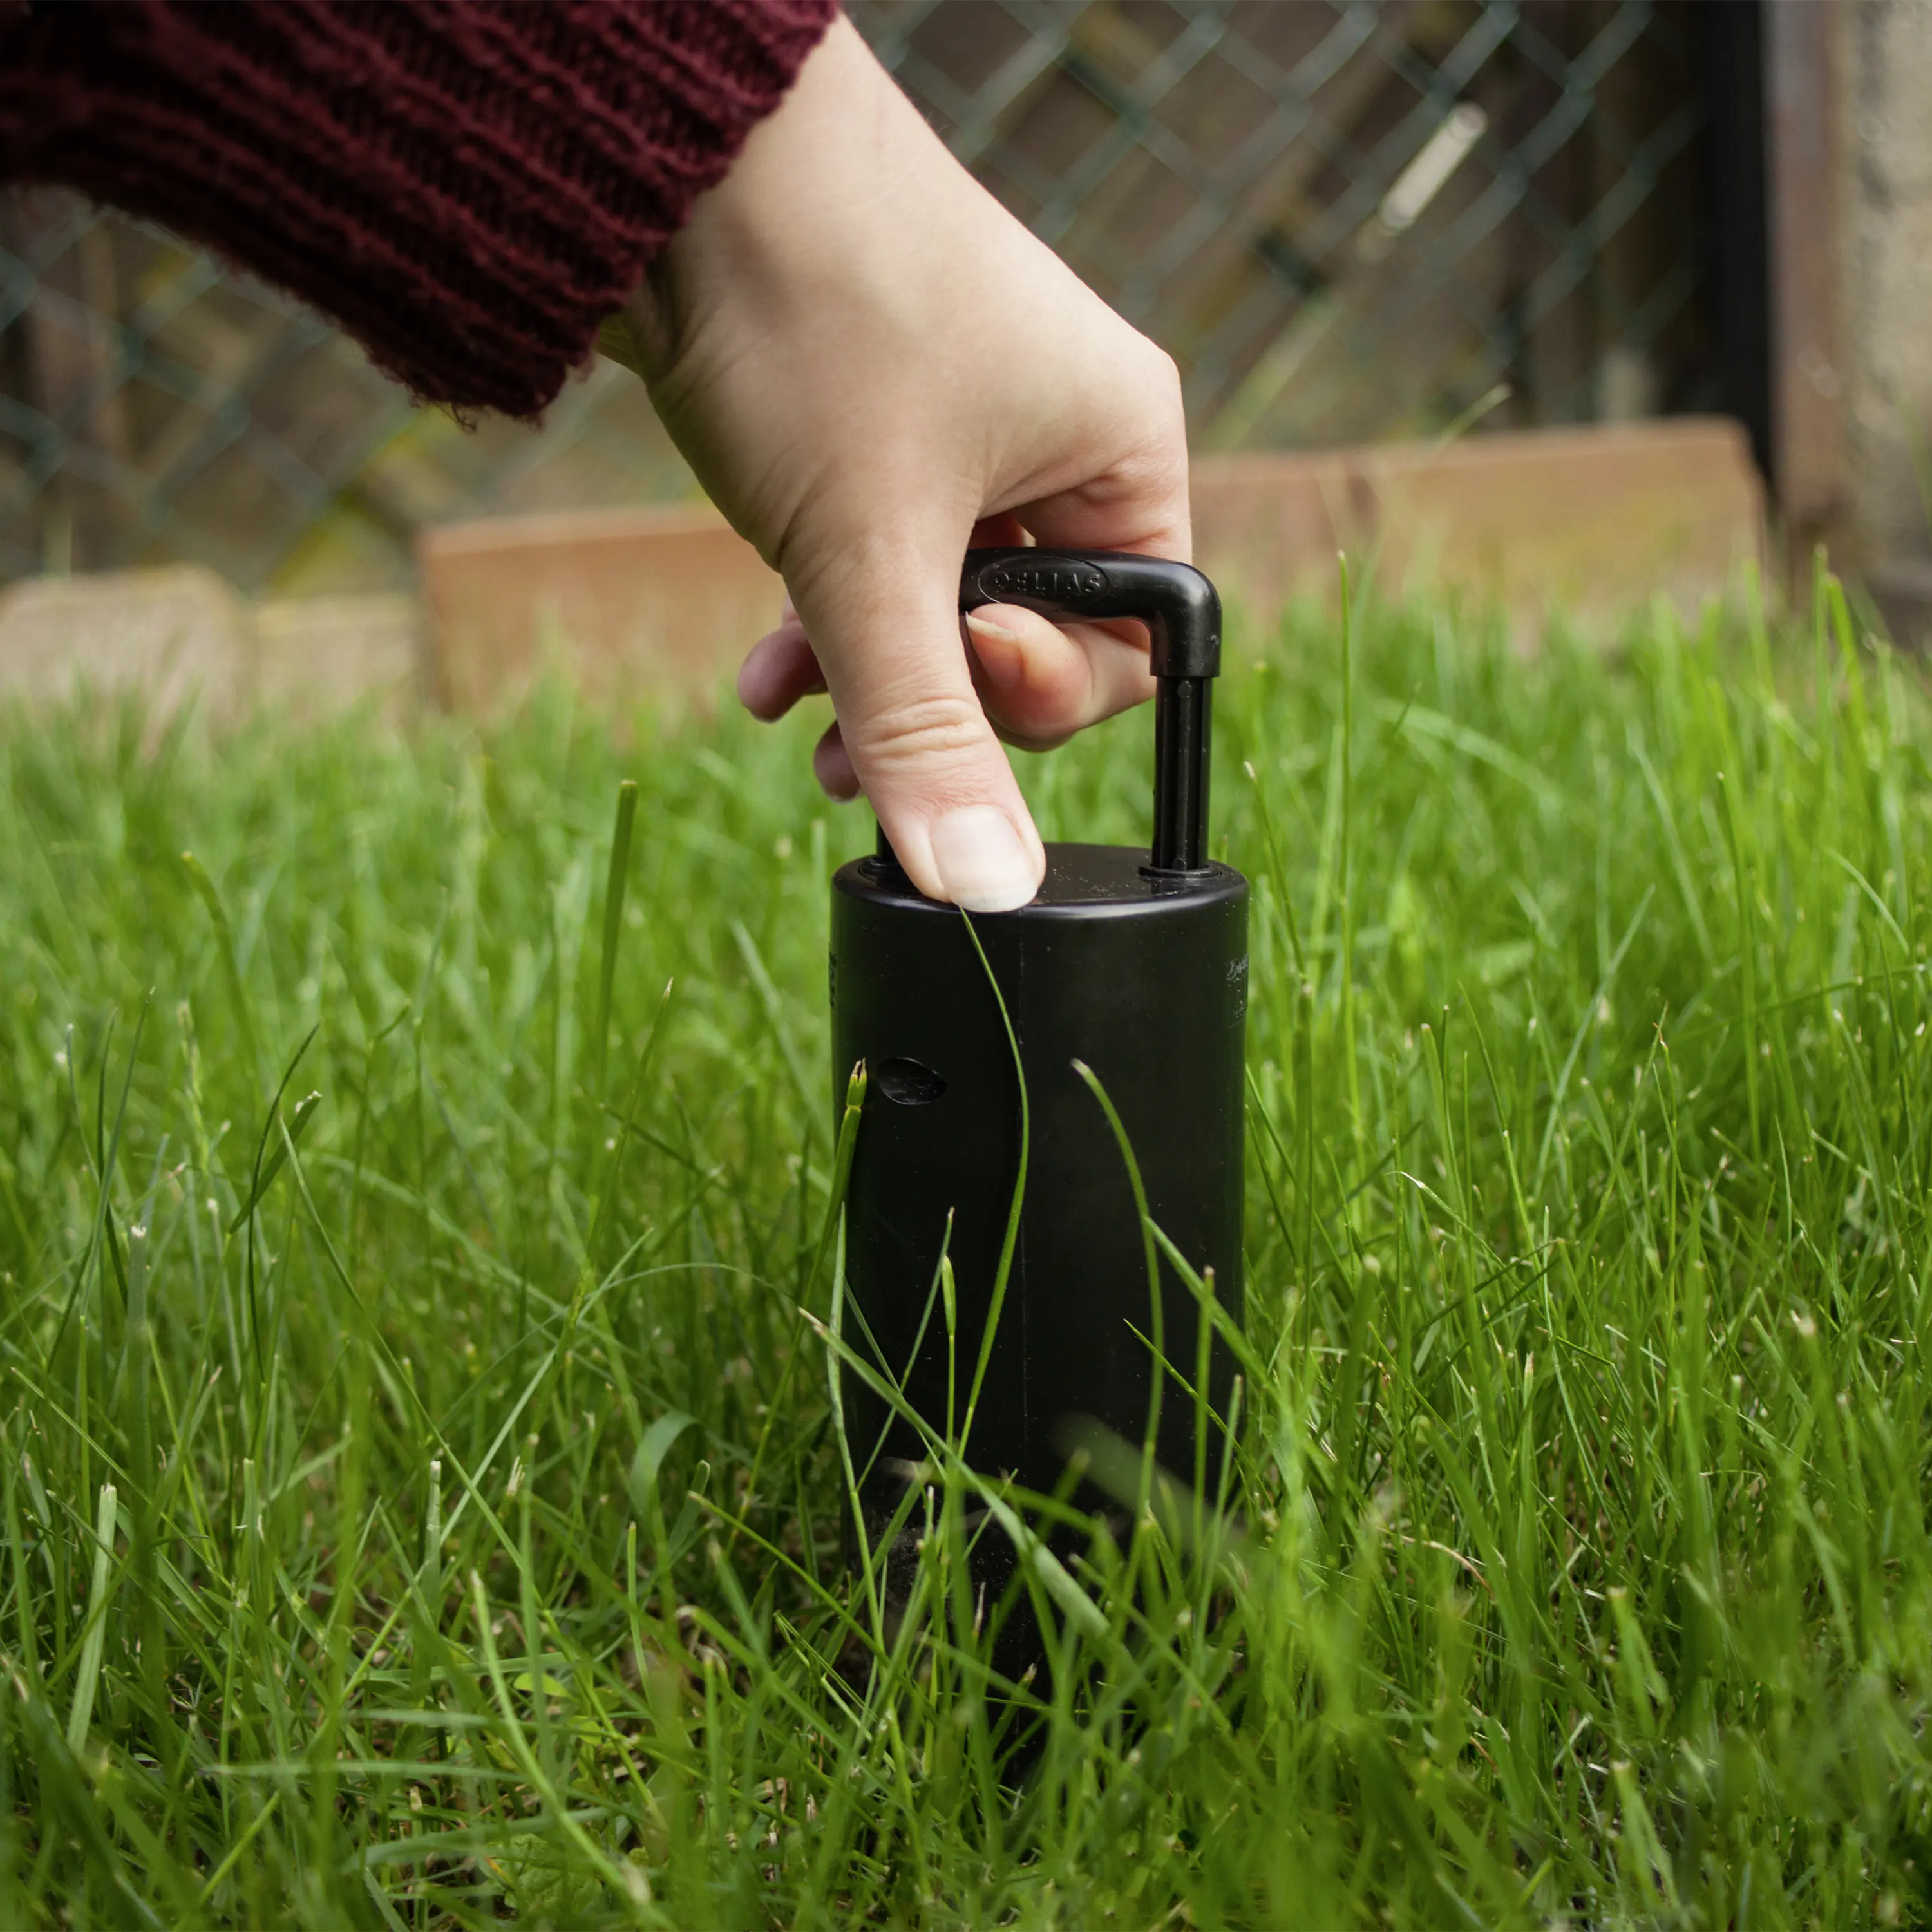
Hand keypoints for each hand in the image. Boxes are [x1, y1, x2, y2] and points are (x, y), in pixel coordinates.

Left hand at [609, 14, 1188, 909]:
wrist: (675, 157)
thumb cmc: (815, 311)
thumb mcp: (873, 553)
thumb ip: (927, 732)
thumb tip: (987, 890)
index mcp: (1120, 449)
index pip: (1129, 644)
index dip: (1039, 700)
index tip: (954, 676)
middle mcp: (1057, 443)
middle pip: (1030, 642)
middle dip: (936, 706)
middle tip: (856, 753)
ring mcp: (964, 438)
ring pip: (941, 614)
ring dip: (868, 683)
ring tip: (797, 722)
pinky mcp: (876, 439)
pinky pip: (878, 566)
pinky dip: (828, 623)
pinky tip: (763, 668)